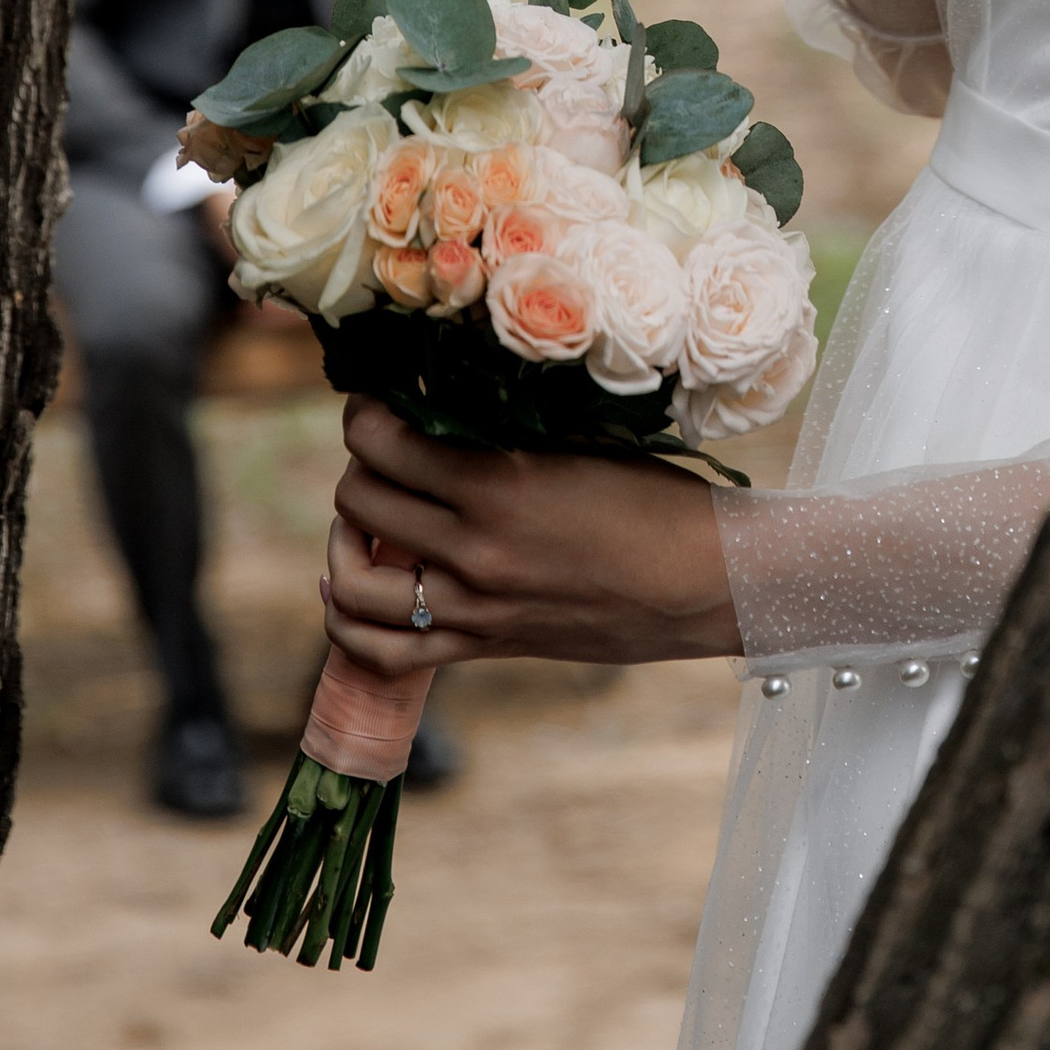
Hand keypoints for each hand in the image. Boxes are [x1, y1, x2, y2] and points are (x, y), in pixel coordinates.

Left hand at [323, 397, 738, 670]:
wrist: (706, 582)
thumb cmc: (656, 499)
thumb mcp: (577, 446)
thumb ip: (503, 435)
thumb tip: (437, 408)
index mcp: (498, 485)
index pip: (383, 443)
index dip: (366, 413)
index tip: (377, 398)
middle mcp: (473, 551)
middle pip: (360, 500)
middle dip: (360, 463)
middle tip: (383, 446)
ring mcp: (474, 607)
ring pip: (353, 583)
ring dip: (343, 538)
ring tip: (361, 515)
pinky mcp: (485, 645)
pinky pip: (384, 651)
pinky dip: (351, 618)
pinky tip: (354, 585)